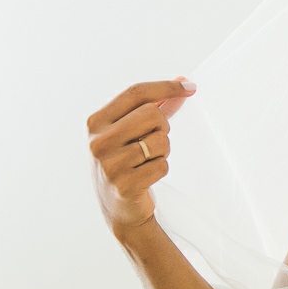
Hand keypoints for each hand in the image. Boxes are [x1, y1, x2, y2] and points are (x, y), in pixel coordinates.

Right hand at [87, 76, 195, 234]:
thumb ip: (156, 105)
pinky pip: (162, 166)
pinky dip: (161, 169)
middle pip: (152, 114)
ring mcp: (109, 164)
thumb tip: (182, 80)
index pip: (136, 93)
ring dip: (162, 151)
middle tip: (152, 142)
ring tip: (146, 162)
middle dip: (162, 127)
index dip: (166, 87)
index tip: (191, 86)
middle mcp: (98, 141)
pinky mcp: (124, 185)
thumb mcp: (132, 131)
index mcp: (96, 122)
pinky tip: (145, 178)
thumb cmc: (128, 161)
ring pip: (160, 141)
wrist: (119, 208)